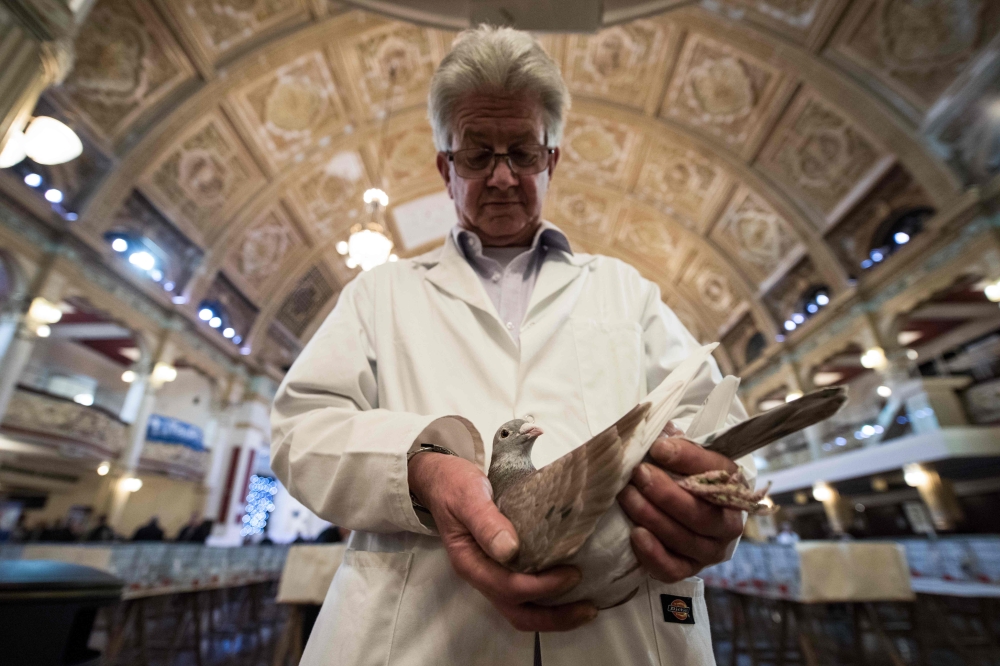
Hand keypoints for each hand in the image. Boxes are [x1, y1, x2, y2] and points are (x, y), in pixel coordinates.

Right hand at [408, 452, 596, 630]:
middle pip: (517, 612)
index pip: (509, 587)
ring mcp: (490, 574)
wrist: (440, 479)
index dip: (542, 586)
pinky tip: (571, 589)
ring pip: (522, 609)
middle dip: (554, 617)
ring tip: (586, 607)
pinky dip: (548, 599)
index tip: (572, 573)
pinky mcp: (501, 567)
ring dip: (554, 614)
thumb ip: (486, 522)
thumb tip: (510, 550)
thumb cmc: (454, 485)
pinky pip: (525, 594)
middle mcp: (481, 575)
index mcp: (470, 562)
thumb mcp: (468, 496)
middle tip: (589, 608)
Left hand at [617, 437, 743, 582]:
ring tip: (627, 496)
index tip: (658, 448)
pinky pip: (673, 569)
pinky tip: (635, 534)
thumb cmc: (682, 475)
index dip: (688, 459)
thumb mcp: (683, 453)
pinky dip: (653, 554)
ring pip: (685, 539)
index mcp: (732, 486)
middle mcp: (728, 523)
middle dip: (666, 493)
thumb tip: (658, 437)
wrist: (684, 507)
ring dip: (653, 517)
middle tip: (639, 473)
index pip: (717, 472)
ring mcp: (711, 550)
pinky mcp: (690, 569)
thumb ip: (673, 443)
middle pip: (702, 513)